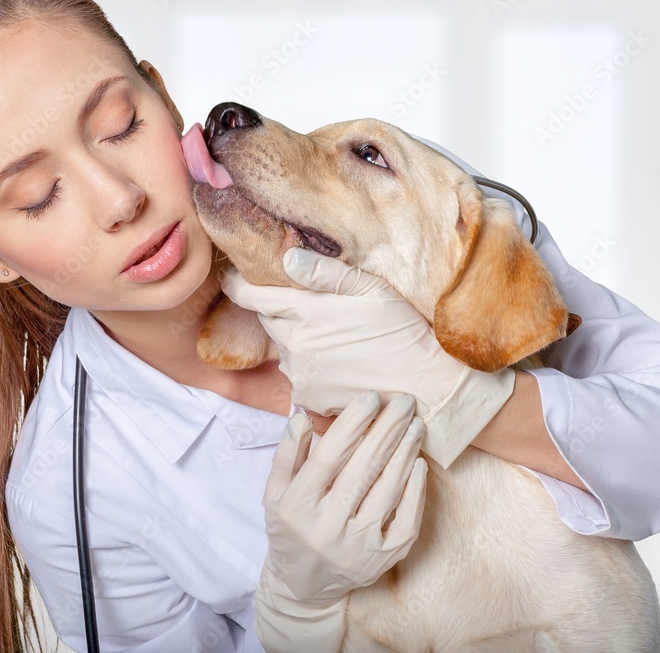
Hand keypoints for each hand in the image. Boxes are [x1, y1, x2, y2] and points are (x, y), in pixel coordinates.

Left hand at [222, 248, 515, 467]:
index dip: (239, 285)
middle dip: (278, 311)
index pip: (254, 296)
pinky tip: (339, 365)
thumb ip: (326, 273)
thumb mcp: (372, 291)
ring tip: (333, 340)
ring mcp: (300, 376)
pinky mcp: (309, 400)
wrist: (425, 389)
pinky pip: (298, 377)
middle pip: (269, 322)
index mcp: (307, 313)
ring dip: (297, 342)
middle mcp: (295, 346)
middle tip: (307, 308)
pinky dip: (310, 368)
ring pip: (283, 351)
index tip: (234, 278)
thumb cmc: (404, 334)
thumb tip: (288, 259)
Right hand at [254, 391, 427, 651]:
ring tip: (415, 425)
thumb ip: (287, 454)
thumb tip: (302, 416)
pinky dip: (414, 490)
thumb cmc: (291, 527)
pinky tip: (418, 464)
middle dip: (387, 430)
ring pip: (387, 491)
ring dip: (405, 453)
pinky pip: (405, 521)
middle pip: (362, 470)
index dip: (352, 425)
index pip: (328, 458)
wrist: (303, 586)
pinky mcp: (381, 561)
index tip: (371, 398)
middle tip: (405, 402)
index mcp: (296, 507)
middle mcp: (326, 529)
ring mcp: (357, 548)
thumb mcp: (275, 492)